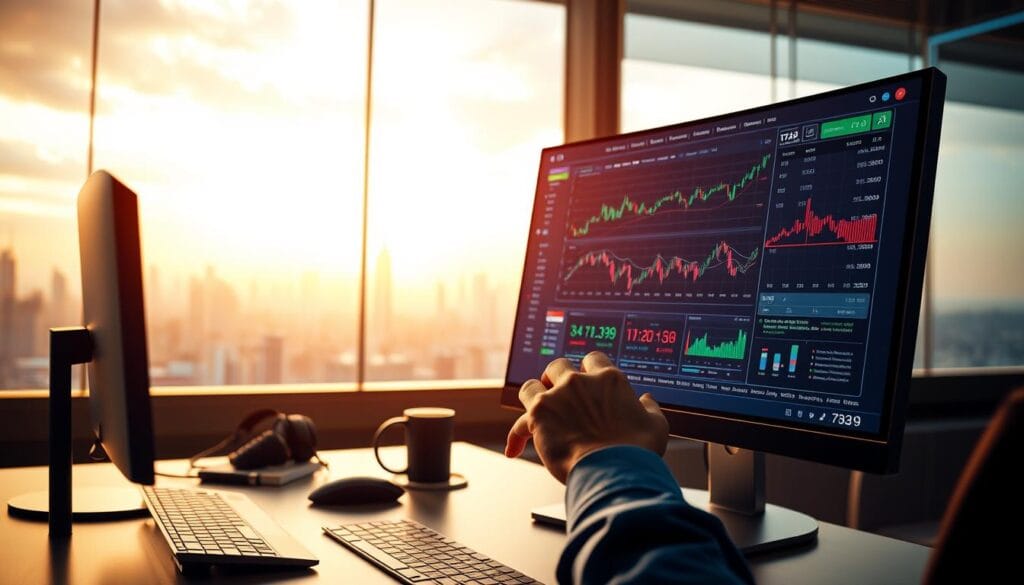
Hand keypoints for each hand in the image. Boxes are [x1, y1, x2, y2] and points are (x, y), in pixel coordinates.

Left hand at [504, 351, 668, 482]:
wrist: (615, 471)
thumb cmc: (636, 451)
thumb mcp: (656, 425)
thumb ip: (650, 408)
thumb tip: (647, 400)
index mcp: (609, 379)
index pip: (593, 359)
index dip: (588, 370)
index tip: (588, 381)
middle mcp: (579, 382)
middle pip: (558, 366)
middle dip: (556, 379)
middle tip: (559, 395)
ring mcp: (556, 397)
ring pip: (532, 385)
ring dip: (533, 397)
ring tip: (536, 412)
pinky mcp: (537, 416)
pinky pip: (519, 422)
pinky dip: (516, 436)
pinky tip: (515, 449)